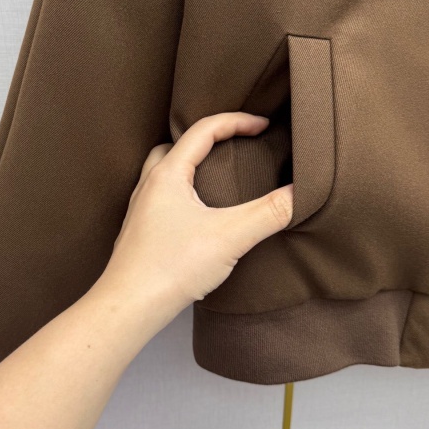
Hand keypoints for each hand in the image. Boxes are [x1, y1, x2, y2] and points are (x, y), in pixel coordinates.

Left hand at [104, 111, 293, 310]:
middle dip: (209, 138)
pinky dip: (182, 192)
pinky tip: (198, 214)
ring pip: (165, 171)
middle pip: (178, 145)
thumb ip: (269, 212)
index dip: (237, 121)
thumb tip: (301, 194)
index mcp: (168, 174)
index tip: (264, 126)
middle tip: (237, 144)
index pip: (203, 129)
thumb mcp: (231, 237)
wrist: (127, 307)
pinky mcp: (140, 232)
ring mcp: (141, 209)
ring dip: (191, 165)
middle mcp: (149, 185)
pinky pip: (162, 197)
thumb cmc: (170, 267)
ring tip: (217, 177)